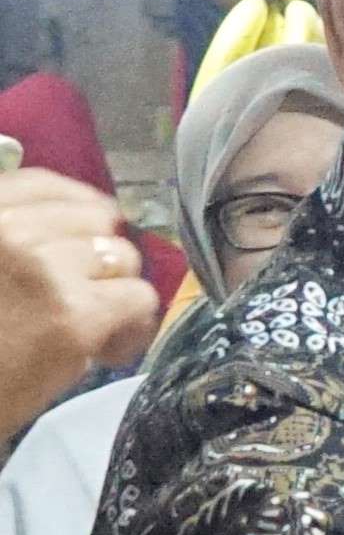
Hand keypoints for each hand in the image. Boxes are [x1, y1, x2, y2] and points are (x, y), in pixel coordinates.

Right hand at [0, 165, 164, 440]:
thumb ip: (12, 238)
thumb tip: (82, 216)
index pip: (45, 185)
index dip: (75, 210)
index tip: (80, 240)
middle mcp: (9, 229)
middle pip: (95, 219)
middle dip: (96, 258)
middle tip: (78, 296)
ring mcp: (43, 268)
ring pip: (123, 257)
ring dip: (113, 294)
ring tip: (87, 327)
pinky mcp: (74, 313)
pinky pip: (138, 298)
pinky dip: (132, 328)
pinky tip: (103, 350)